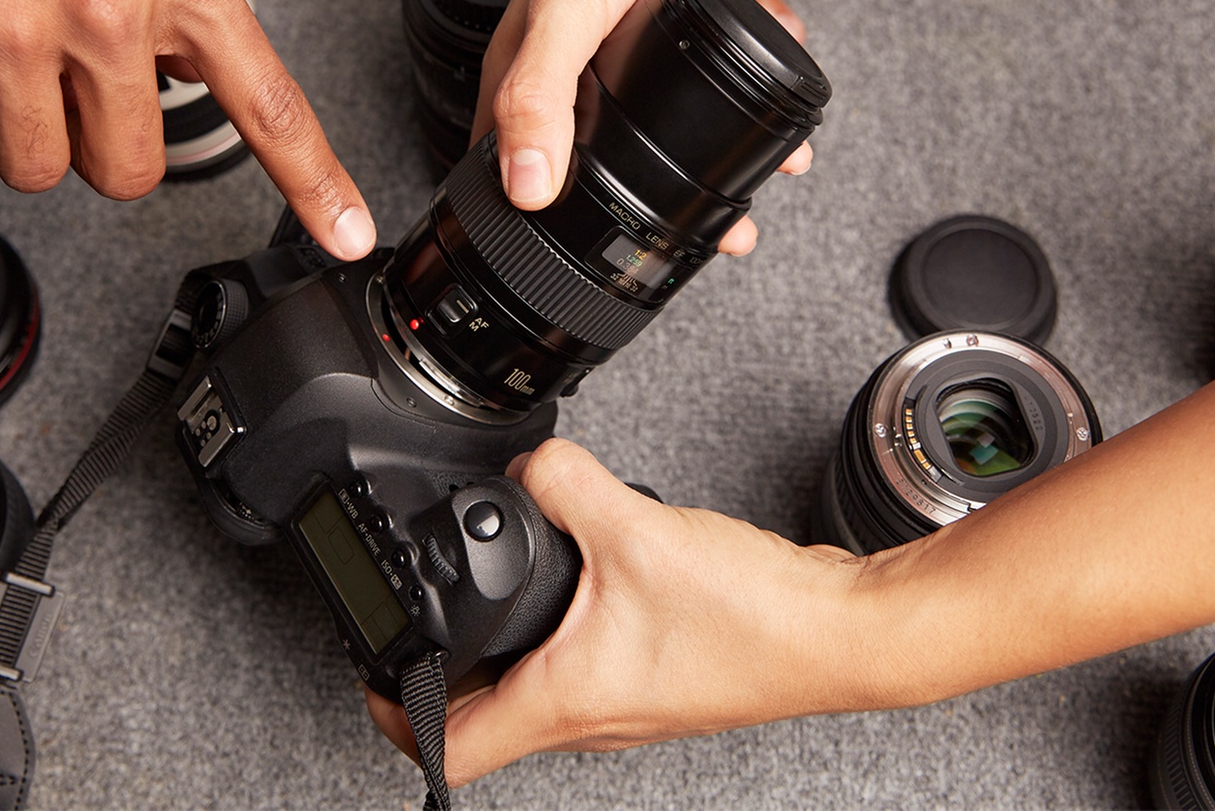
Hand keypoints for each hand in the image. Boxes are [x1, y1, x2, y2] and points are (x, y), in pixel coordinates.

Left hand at [365, 439, 916, 786]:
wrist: (841, 634)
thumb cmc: (754, 618)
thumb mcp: (635, 529)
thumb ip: (563, 482)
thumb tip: (527, 461)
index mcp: (563, 705)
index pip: (445, 754)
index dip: (393, 713)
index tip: (374, 670)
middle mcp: (589, 721)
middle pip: (482, 725)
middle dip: (438, 675)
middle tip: (418, 619)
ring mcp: (625, 706)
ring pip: (534, 698)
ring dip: (499, 655)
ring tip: (485, 596)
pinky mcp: (657, 679)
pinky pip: (581, 670)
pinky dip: (555, 635)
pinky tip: (576, 582)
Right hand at [469, 0, 804, 256]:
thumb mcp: (563, 17)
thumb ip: (538, 99)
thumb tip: (526, 186)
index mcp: (528, 67)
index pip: (515, 159)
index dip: (536, 214)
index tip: (573, 263)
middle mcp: (579, 66)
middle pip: (604, 158)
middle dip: (648, 210)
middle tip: (688, 254)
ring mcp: (636, 53)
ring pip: (669, 133)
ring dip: (709, 177)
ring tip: (743, 217)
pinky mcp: (689, 35)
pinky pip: (718, 93)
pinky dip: (747, 121)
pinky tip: (778, 146)